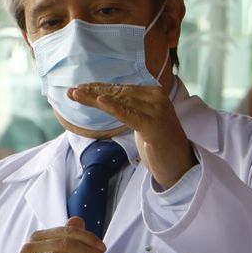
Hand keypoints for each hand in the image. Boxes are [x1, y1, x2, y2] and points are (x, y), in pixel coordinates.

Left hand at [67, 83, 195, 188]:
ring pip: (119, 101)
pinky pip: (128, 115)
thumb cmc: (160, 144)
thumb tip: (108, 98)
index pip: (121, 88)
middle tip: (71, 92)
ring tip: (76, 95)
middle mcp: (156, 97)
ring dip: (94, 98)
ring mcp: (156, 110)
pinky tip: (99, 101)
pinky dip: (113, 108)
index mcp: (153, 93)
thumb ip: (130, 108)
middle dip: (92, 92)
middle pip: (118, 93)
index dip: (99, 87)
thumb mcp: (143, 121)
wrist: (180, 164)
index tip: (80, 88)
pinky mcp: (154, 125)